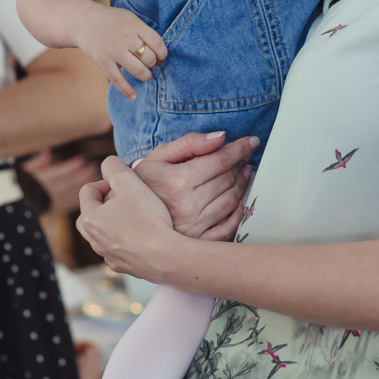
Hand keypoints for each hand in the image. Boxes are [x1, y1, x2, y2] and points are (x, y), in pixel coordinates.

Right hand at [21, 151, 99, 213]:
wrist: (15, 208)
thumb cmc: (20, 186)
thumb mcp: (24, 172)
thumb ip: (36, 163)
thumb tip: (47, 152)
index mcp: (41, 182)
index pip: (59, 172)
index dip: (71, 166)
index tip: (82, 159)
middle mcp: (48, 193)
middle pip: (68, 182)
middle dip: (82, 173)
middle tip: (94, 165)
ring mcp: (52, 203)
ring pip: (71, 192)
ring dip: (83, 183)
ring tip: (93, 174)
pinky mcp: (55, 211)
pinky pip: (69, 204)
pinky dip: (80, 195)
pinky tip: (89, 190)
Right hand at [75, 5, 167, 100]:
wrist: (85, 22)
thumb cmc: (112, 21)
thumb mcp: (130, 18)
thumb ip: (143, 33)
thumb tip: (159, 54)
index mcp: (134, 26)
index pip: (157, 43)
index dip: (162, 53)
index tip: (161, 56)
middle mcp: (125, 39)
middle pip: (148, 58)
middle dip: (153, 64)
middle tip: (150, 64)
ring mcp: (113, 52)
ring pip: (138, 70)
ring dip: (146, 76)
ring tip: (145, 75)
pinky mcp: (103, 63)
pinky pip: (118, 80)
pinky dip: (127, 90)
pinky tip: (134, 96)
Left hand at [76, 158, 177, 277]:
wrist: (166, 257)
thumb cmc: (147, 219)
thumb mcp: (129, 181)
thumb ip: (113, 166)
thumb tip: (109, 164)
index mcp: (90, 218)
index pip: (88, 191)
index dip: (106, 182)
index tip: (125, 185)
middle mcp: (94, 240)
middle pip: (90, 215)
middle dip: (104, 204)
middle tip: (125, 200)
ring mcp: (108, 256)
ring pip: (103, 234)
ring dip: (114, 223)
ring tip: (135, 217)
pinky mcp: (123, 267)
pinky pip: (118, 250)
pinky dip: (126, 241)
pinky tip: (143, 237)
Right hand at [135, 130, 257, 239]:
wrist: (128, 217)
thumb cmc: (144, 182)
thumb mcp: (159, 156)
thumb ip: (190, 143)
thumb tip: (220, 137)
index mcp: (176, 181)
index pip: (220, 160)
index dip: (239, 149)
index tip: (251, 141)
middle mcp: (187, 205)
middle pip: (228, 179)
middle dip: (241, 163)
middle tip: (246, 155)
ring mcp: (194, 226)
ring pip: (232, 200)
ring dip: (243, 184)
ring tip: (245, 172)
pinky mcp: (199, 241)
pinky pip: (229, 226)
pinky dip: (239, 211)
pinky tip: (240, 199)